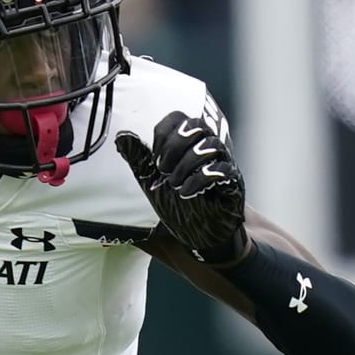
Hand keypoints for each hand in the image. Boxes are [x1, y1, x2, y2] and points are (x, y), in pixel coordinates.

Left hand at [115, 110, 246, 263]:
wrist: (200, 237)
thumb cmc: (179, 206)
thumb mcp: (152, 182)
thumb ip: (139, 159)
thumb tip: (121, 136)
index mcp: (188, 145)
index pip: (178, 118)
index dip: (164, 132)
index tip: (155, 158)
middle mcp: (207, 150)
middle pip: (197, 124)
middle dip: (175, 145)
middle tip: (163, 169)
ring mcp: (223, 164)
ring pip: (211, 144)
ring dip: (186, 164)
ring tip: (174, 184)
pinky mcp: (233, 183)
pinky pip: (222, 170)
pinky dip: (200, 180)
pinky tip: (186, 192)